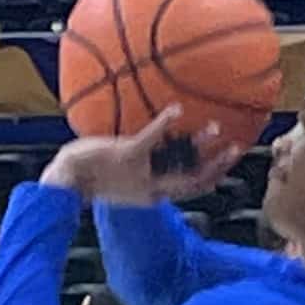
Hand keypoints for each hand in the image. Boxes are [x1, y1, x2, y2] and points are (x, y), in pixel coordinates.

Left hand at [41, 104, 244, 202]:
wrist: (68, 182)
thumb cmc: (91, 178)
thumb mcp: (121, 184)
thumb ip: (142, 175)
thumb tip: (155, 161)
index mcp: (153, 195)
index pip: (192, 188)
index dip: (214, 177)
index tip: (230, 162)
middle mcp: (151, 188)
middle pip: (194, 179)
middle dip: (218, 164)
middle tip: (237, 148)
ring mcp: (140, 172)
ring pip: (178, 159)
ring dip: (198, 143)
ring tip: (215, 127)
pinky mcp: (128, 155)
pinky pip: (151, 138)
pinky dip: (165, 123)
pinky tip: (177, 109)